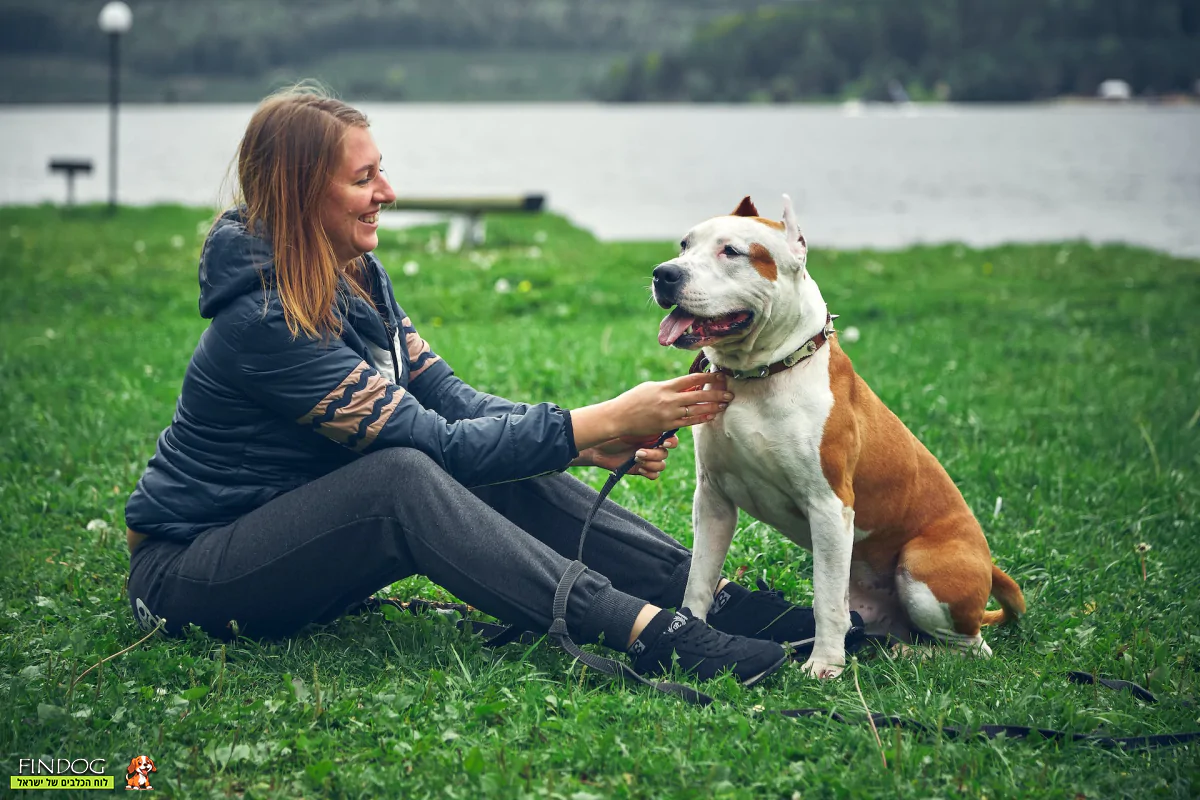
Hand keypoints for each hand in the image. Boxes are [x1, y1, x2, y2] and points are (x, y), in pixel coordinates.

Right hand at [568, 372, 732, 454]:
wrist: (619, 417)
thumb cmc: (634, 400)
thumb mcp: (651, 387)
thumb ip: (669, 387)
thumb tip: (686, 385)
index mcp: (665, 387)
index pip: (691, 379)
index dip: (707, 377)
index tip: (719, 375)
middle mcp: (669, 400)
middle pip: (699, 395)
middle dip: (716, 393)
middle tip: (729, 393)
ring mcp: (669, 414)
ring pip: (697, 410)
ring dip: (713, 407)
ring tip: (725, 404)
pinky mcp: (668, 426)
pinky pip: (689, 422)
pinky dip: (701, 418)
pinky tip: (711, 415)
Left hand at [572, 435, 679, 478]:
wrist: (598, 447)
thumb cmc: (612, 432)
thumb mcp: (628, 425)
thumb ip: (644, 425)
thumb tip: (661, 422)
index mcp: (653, 433)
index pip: (671, 438)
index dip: (671, 442)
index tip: (664, 443)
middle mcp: (652, 446)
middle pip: (666, 453)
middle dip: (654, 454)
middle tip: (638, 452)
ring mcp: (647, 459)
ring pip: (661, 465)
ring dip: (651, 463)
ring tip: (636, 458)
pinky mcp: (641, 469)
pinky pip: (655, 475)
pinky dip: (649, 473)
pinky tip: (639, 468)